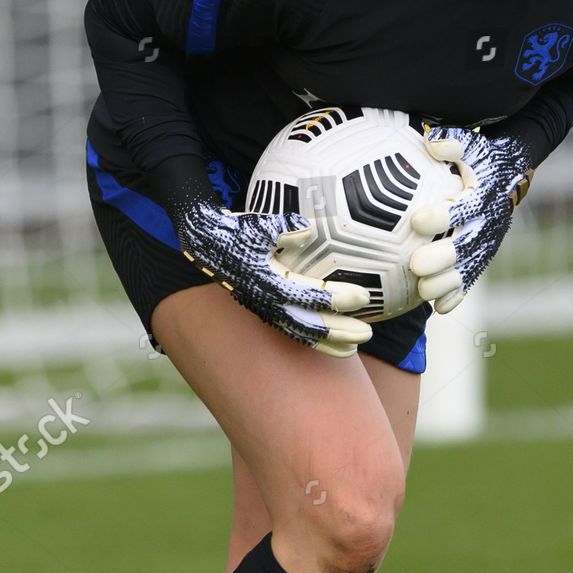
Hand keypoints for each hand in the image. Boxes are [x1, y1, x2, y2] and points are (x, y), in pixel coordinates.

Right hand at [176, 200, 372, 356]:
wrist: (205, 243)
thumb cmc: (234, 229)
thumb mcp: (256, 224)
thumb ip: (283, 227)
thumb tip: (310, 230)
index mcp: (267, 281)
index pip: (309, 294)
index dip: (336, 298)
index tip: (363, 296)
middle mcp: (266, 302)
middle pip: (308, 324)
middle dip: (338, 330)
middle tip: (368, 333)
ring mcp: (264, 309)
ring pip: (300, 333)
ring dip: (328, 342)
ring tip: (355, 348)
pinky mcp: (265, 310)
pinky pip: (292, 330)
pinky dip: (313, 339)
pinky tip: (334, 343)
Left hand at [407, 126, 533, 313]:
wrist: (514, 171)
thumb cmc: (482, 157)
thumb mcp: (472, 146)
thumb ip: (452, 142)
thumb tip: (431, 140)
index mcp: (481, 195)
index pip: (461, 207)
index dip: (441, 215)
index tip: (416, 221)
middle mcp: (487, 221)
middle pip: (465, 244)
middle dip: (441, 257)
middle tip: (415, 265)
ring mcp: (487, 241)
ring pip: (468, 267)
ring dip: (446, 282)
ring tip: (422, 292)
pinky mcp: (485, 254)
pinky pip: (472, 277)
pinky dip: (458, 293)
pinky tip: (440, 308)